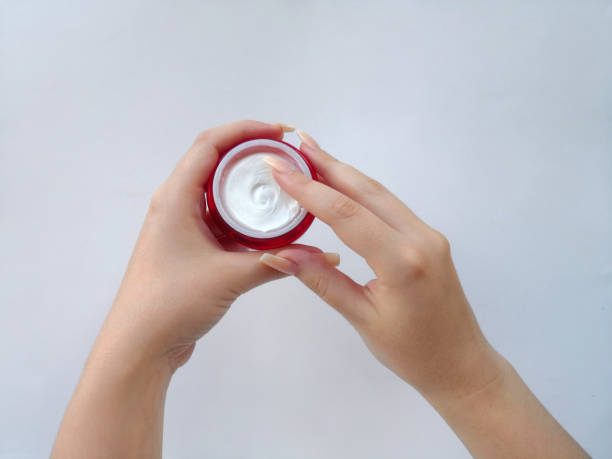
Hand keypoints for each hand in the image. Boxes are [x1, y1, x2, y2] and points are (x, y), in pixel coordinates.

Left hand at [106, 120, 336, 370]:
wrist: (140, 344)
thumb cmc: (173, 302)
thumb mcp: (229, 277)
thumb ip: (276, 263)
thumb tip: (322, 256)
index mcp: (176, 197)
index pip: (210, 144)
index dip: (246, 130)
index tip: (281, 133)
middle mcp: (176, 204)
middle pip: (215, 162)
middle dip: (252, 154)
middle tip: (289, 158)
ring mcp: (182, 225)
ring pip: (218, 191)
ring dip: (247, 185)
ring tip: (283, 184)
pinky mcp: (190, 246)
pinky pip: (220, 217)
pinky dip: (244, 214)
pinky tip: (269, 223)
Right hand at [260, 130, 588, 458]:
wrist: (461, 364)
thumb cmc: (412, 353)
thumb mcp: (362, 318)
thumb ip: (322, 280)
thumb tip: (279, 252)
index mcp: (402, 261)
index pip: (346, 213)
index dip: (308, 189)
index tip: (278, 168)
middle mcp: (420, 237)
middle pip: (366, 191)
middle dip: (328, 164)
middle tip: (295, 143)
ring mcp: (428, 234)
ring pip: (380, 194)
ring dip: (345, 173)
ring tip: (313, 154)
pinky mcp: (429, 238)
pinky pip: (390, 206)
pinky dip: (361, 191)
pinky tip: (342, 185)